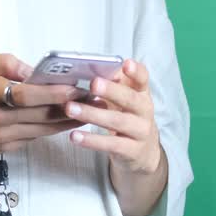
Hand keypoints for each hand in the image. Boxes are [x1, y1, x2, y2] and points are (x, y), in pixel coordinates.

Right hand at [0, 53, 81, 156]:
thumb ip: (2, 62)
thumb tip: (30, 69)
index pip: (25, 94)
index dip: (52, 93)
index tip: (75, 88)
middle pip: (39, 114)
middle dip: (70, 107)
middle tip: (95, 98)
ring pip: (40, 129)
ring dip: (67, 121)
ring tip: (91, 111)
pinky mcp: (2, 149)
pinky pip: (32, 137)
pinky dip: (51, 129)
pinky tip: (67, 121)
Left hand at [64, 59, 162, 175]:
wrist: (143, 152)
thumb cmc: (128, 117)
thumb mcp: (125, 100)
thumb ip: (114, 84)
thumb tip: (92, 69)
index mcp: (142, 94)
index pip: (143, 79)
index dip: (136, 71)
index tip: (126, 64)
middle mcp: (145, 111)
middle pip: (130, 99)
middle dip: (112, 91)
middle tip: (93, 84)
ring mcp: (140, 132)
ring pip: (117, 121)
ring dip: (93, 114)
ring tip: (71, 108)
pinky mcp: (131, 151)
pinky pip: (111, 145)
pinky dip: (91, 140)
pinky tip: (75, 136)